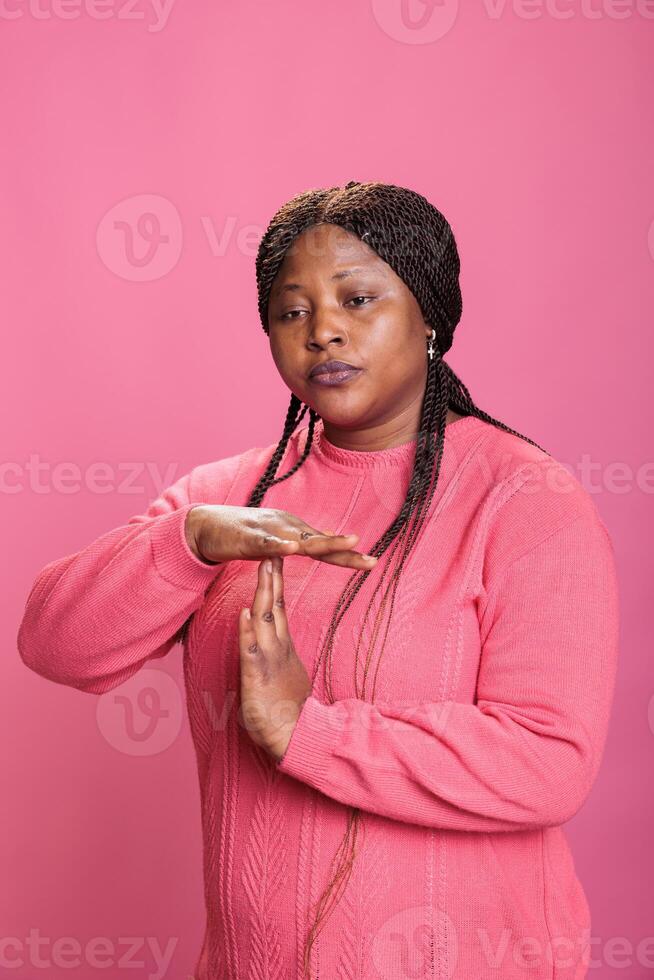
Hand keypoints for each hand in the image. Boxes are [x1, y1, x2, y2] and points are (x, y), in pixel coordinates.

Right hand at [186, 503, 377, 570]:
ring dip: (324, 542)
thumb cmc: (242, 535)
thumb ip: (297, 544)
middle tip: (370, 559)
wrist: (206, 527)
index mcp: (293, 531)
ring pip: (299, 539)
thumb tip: (321, 543)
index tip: (372, 563)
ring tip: (347, 544)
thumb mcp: (275, 541)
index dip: (347, 555)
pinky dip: (279, 545)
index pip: (325, 545)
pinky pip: (265, 542)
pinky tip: (292, 548)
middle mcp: (286, 527)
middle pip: (320, 542)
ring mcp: (268, 531)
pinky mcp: (247, 537)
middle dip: (345, 550)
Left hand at [238, 555, 311, 761]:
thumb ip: (277, 657)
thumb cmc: (288, 712)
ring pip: (265, 621)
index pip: (279, 609)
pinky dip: (247, 631)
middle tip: (272, 552)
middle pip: (274, 607)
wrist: (296, 736)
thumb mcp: (285, 677)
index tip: (274, 562)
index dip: (275, 585)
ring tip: (262, 569)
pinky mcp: (257, 677)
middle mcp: (278, 649)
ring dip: (262, 594)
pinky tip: (245, 613)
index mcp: (284, 648)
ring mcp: (269, 661)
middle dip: (271, 578)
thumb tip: (270, 643)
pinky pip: (251, 650)